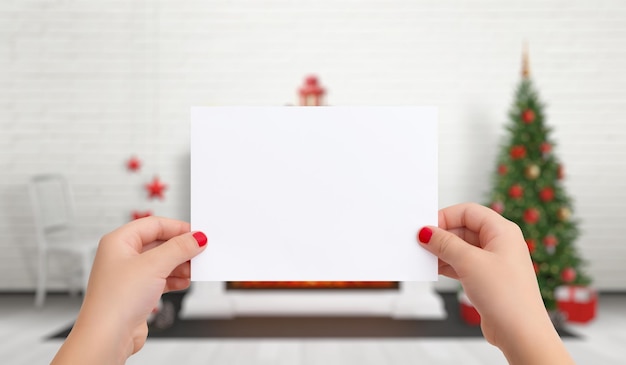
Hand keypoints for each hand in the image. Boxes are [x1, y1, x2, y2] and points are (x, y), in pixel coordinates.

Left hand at [51, 217, 206, 364]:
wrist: (107, 337)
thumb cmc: (116, 301)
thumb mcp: (154, 265)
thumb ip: (179, 248)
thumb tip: (196, 238)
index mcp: (119, 241)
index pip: (154, 224)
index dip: (177, 228)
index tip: (197, 234)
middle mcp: (122, 256)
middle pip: (159, 243)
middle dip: (180, 249)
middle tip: (199, 252)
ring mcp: (129, 275)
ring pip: (162, 262)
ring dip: (179, 265)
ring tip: (193, 270)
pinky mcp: (137, 292)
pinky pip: (160, 279)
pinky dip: (174, 279)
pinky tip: (184, 282)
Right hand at [417, 203, 574, 364]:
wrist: (521, 333)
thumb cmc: (506, 296)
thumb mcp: (469, 262)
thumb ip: (445, 244)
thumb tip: (427, 232)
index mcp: (502, 230)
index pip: (468, 212)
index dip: (445, 217)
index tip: (426, 228)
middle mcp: (500, 243)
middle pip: (463, 228)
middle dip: (441, 236)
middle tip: (421, 244)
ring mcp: (494, 262)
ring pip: (462, 248)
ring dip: (442, 252)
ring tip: (424, 258)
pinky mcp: (487, 279)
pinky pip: (463, 264)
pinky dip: (448, 265)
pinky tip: (434, 270)